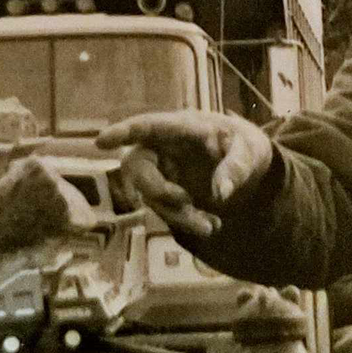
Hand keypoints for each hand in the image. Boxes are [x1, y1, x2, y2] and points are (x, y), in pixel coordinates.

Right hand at [96, 111, 273, 240]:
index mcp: (183, 128)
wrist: (249, 168)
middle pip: (137, 166)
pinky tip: (212, 224)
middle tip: (185, 202)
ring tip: (212, 226)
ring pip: (150, 196)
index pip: (148, 126)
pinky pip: (165, 211)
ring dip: (178, 215)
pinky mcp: (167, 194)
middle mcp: (165, 148)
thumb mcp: (251, 151)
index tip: (100, 141)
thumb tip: (219, 193)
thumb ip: (236, 168)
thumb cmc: (246, 146)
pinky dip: (186, 222)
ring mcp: (163, 172)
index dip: (123, 132)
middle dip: (156, 190)